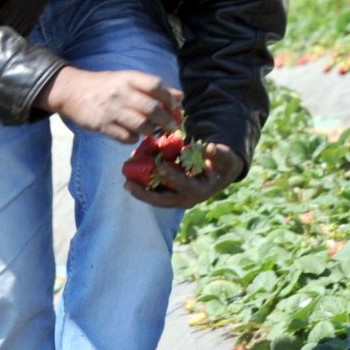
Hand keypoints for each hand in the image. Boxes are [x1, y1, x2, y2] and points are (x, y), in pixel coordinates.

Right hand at [44, 67, 182, 141]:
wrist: (72, 91)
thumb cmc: (104, 85)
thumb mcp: (127, 80)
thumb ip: (152, 88)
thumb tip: (180, 97)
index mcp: (128, 78)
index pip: (155, 85)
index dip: (169, 97)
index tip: (175, 106)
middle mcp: (121, 93)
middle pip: (152, 108)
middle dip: (166, 120)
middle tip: (173, 127)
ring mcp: (111, 110)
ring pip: (141, 125)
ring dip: (151, 131)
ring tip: (152, 131)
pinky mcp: (103, 125)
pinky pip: (126, 137)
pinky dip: (134, 139)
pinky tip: (133, 135)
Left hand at [127, 143, 243, 209]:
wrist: (218, 175)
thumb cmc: (221, 164)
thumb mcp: (224, 158)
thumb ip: (218, 153)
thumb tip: (209, 148)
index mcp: (200, 190)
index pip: (184, 186)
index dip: (173, 177)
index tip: (160, 167)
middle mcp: (186, 199)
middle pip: (163, 200)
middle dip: (145, 194)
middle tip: (128, 184)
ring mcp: (177, 199)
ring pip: (156, 199)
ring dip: (140, 192)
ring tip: (126, 182)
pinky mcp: (170, 195)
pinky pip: (155, 192)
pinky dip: (143, 186)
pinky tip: (131, 177)